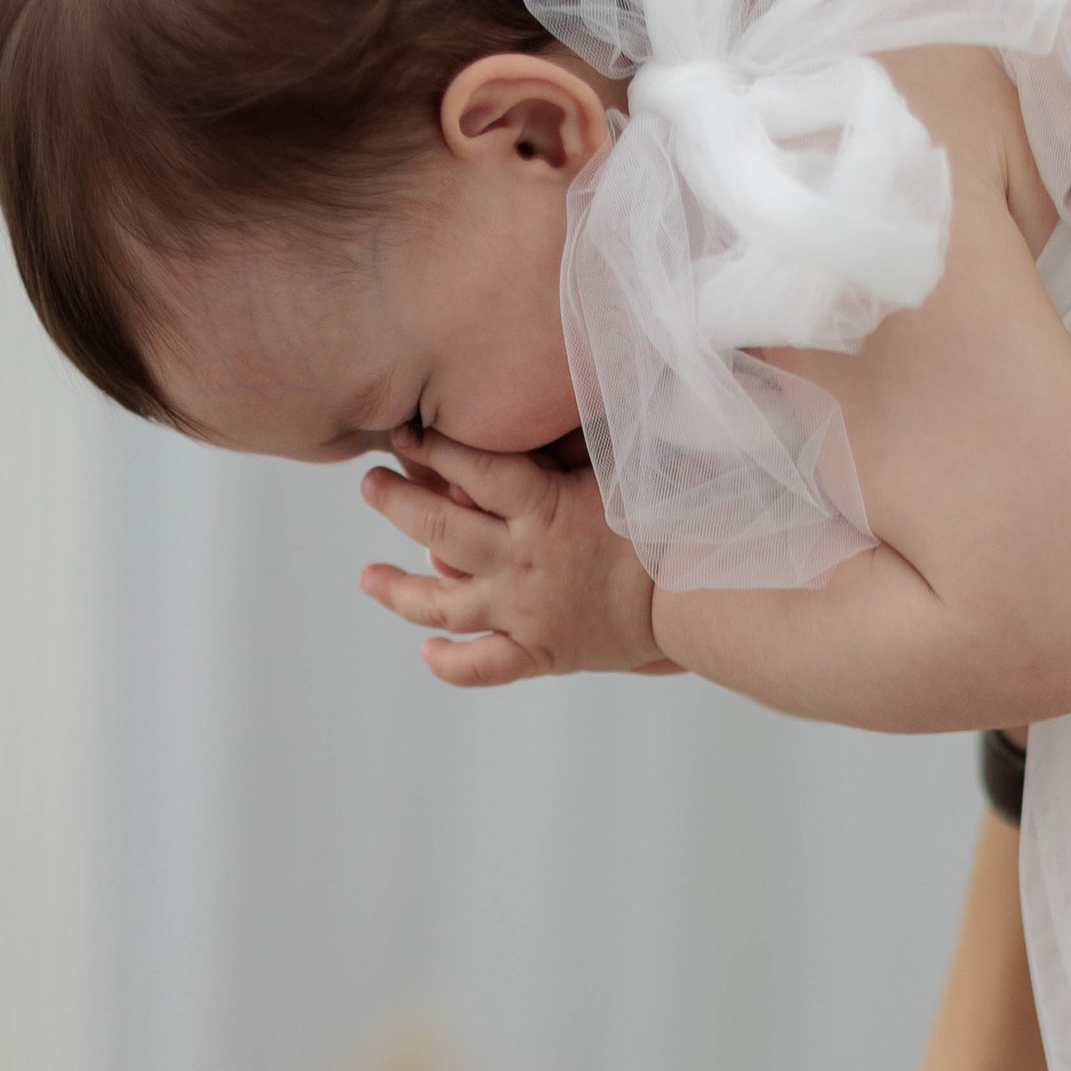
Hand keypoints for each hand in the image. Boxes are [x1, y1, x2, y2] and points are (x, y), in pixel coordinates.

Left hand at [358, 431, 679, 688]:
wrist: (703, 591)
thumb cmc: (671, 516)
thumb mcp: (620, 464)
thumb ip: (571, 440)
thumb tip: (532, 403)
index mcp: (540, 508)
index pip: (469, 470)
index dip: (431, 448)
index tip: (403, 432)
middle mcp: (519, 561)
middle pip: (438, 529)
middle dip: (396, 504)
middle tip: (369, 484)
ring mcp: (524, 611)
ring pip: (443, 605)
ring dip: (397, 590)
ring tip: (366, 577)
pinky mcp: (541, 653)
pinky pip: (484, 667)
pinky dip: (451, 664)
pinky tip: (427, 655)